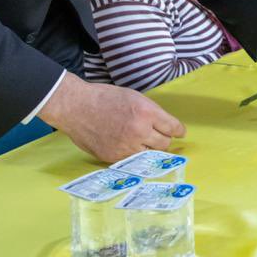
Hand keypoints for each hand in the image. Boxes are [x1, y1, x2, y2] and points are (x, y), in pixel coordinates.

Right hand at [38, 72, 185, 162]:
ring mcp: (126, 146)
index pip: (173, 128)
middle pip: (165, 144)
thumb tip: (165, 125)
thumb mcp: (134, 97)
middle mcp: (139, 131)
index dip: (178, 131)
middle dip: (164, 139)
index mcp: (147, 112)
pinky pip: (131, 159)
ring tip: (140, 139)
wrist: (76, 106)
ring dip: (148, 147)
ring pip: (149, 153)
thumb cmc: (104, 97)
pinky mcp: (113, 156)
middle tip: (161, 136)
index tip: (180, 133)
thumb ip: (151, 112)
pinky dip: (132, 152)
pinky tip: (126, 143)